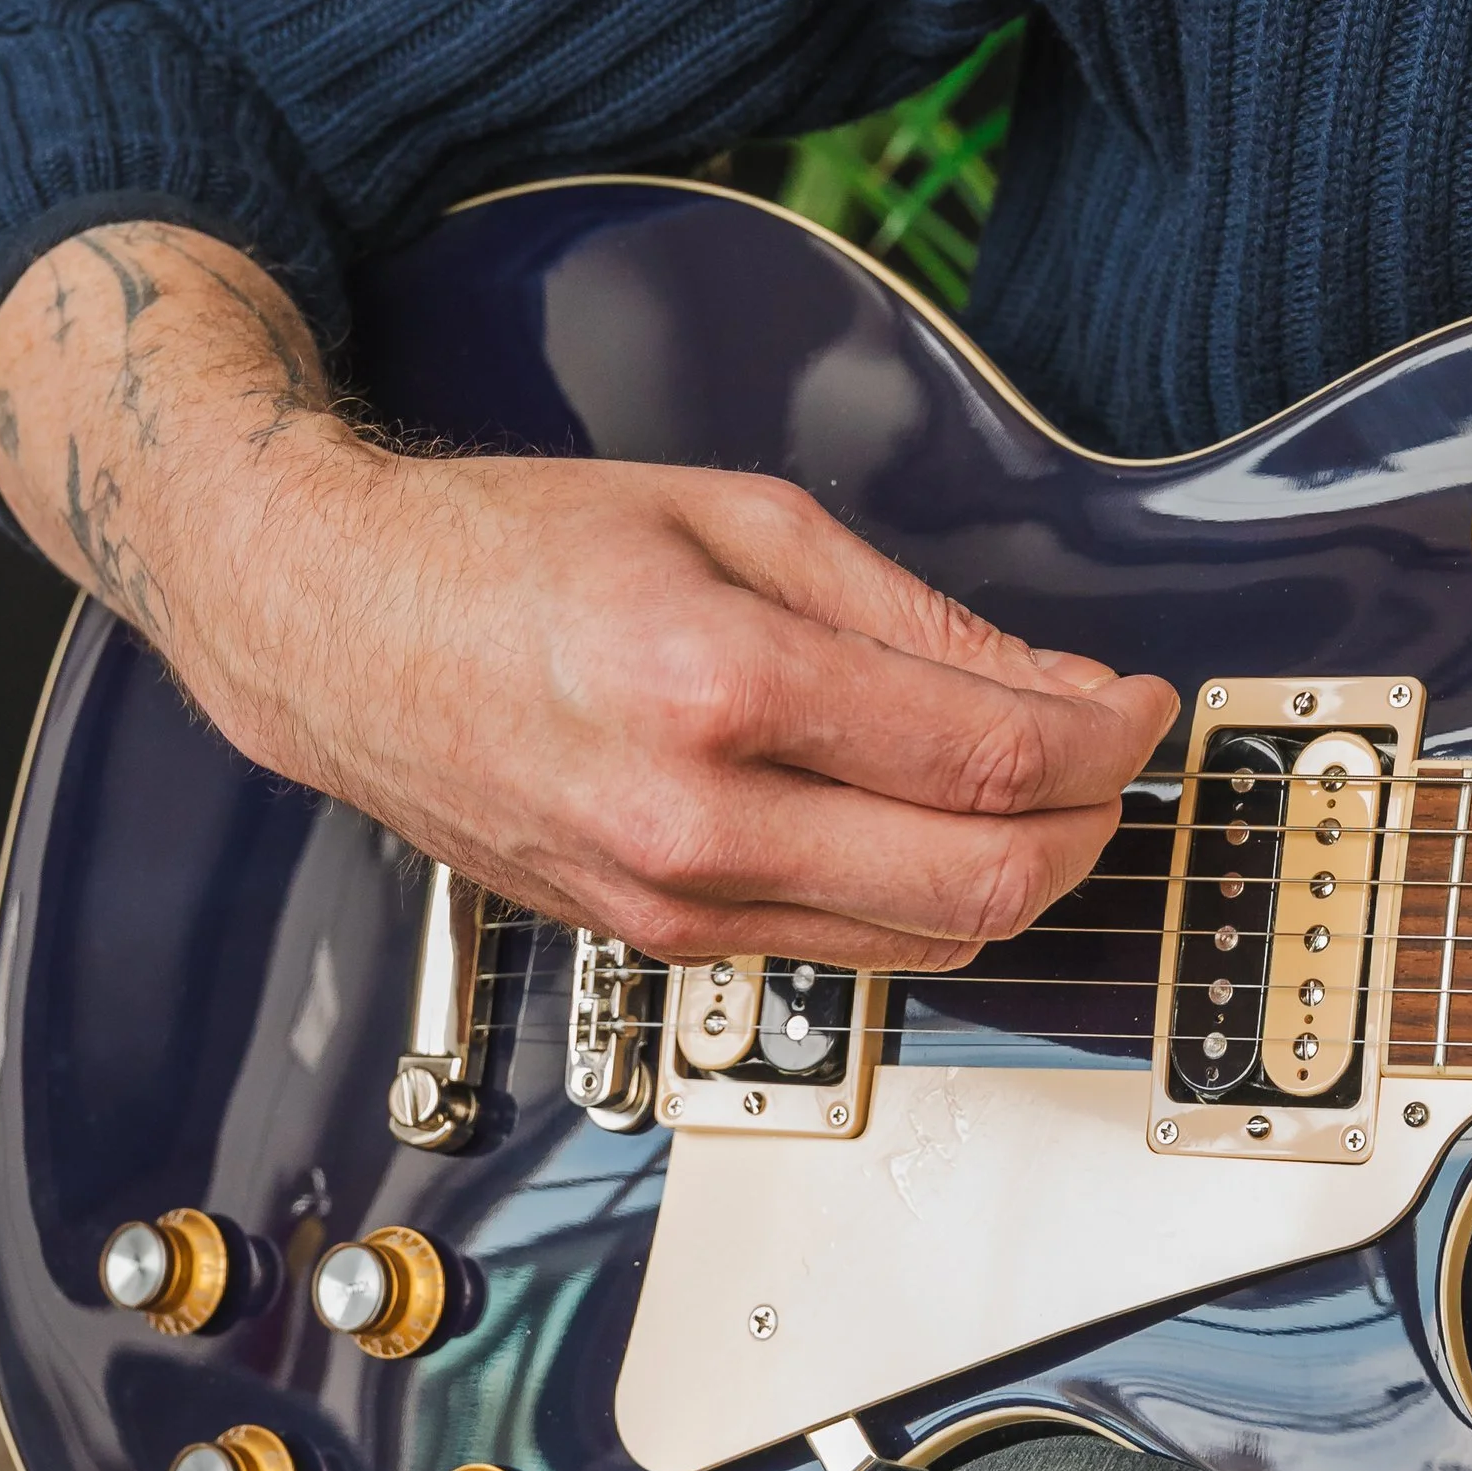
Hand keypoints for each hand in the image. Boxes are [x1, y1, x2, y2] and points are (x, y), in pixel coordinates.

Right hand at [0, 225, 1177, 971]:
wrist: (334, 631)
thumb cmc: (508, 552)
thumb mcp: (732, 519)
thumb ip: (913, 619)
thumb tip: (1060, 693)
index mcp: (716, 683)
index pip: (990, 757)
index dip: (1106, 736)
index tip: (1138, 702)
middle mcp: (692, 821)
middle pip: (980, 885)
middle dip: (1088, 828)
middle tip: (1110, 761)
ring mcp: (668, 904)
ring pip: (922, 944)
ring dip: (1012, 876)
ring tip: (1032, 792)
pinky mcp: (651, 942)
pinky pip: (838, 951)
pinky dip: (913, 900)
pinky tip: (921, 827)